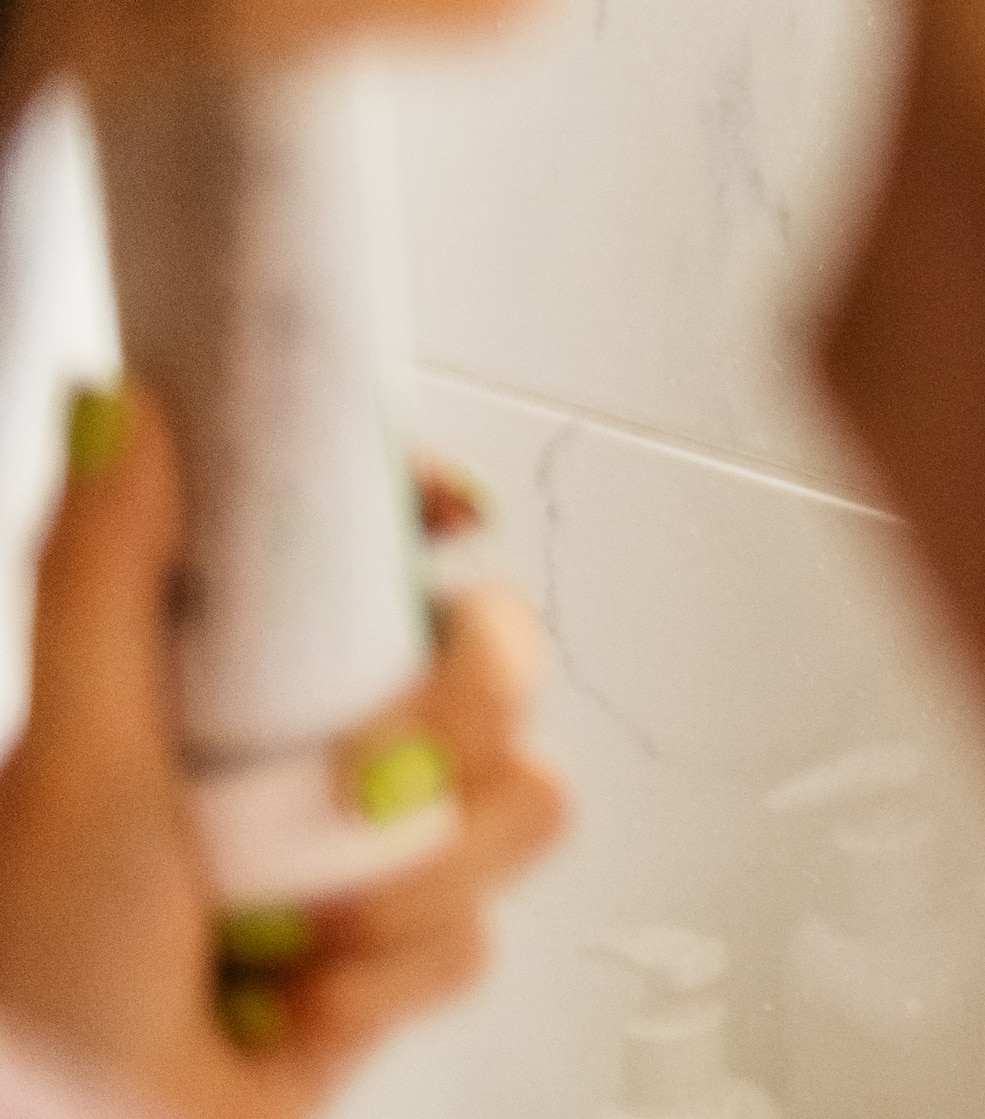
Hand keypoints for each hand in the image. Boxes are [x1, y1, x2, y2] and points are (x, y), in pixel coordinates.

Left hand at [0, 390, 564, 1117]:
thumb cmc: (36, 970)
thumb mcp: (71, 750)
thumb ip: (103, 576)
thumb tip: (116, 407)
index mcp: (245, 671)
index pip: (383, 542)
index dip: (436, 511)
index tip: (450, 517)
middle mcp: (323, 744)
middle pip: (501, 662)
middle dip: (446, 727)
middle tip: (352, 777)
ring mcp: (373, 844)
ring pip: (518, 799)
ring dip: (400, 878)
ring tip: (285, 923)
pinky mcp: (406, 946)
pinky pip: (478, 931)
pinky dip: (383, 976)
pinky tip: (293, 995)